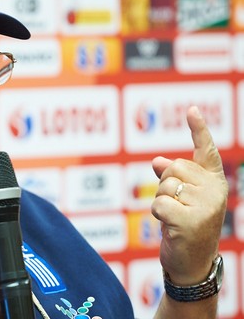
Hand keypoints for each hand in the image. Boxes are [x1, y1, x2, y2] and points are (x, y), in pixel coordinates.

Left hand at [151, 106, 227, 284]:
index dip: (198, 129)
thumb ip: (172, 178)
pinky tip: (171, 227)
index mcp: (214, 181)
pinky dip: (157, 214)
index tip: (191, 110)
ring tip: (175, 219)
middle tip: (176, 207)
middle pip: (172, 168)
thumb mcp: (179, 199)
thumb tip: (157, 160)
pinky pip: (159, 204)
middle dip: (165, 185)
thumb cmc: (184, 226)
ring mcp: (206, 205)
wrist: (192, 263)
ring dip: (161, 202)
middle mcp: (215, 190)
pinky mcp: (191, 220)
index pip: (205, 150)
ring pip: (164, 186)